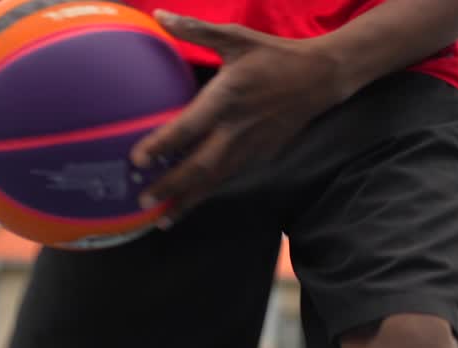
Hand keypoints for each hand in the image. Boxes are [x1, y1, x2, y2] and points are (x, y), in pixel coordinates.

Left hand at [131, 11, 347, 221]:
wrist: (320, 78)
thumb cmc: (275, 56)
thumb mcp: (236, 38)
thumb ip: (196, 29)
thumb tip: (158, 15)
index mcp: (226, 99)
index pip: (187, 129)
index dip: (161, 146)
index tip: (136, 160)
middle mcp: (236, 130)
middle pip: (199, 167)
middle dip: (170, 187)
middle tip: (142, 201)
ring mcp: (250, 147)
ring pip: (214, 180)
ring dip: (188, 200)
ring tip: (162, 218)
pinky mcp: (260, 155)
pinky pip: (229, 177)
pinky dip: (208, 192)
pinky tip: (191, 201)